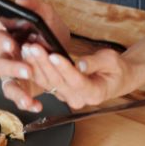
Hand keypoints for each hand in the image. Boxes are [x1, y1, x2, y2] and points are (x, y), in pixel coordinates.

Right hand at [0, 0, 74, 112]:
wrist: (59, 53)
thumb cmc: (48, 35)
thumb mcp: (48, 18)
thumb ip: (36, 6)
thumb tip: (22, 0)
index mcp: (9, 40)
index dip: (0, 41)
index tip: (10, 43)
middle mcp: (8, 59)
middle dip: (12, 68)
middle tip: (27, 70)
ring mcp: (14, 76)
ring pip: (7, 86)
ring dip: (16, 92)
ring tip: (28, 98)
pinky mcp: (23, 89)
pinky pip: (20, 98)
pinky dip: (27, 103)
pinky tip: (37, 105)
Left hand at [13, 43, 129, 110]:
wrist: (115, 80)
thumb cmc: (116, 70)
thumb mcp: (112, 61)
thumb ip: (96, 63)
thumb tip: (81, 64)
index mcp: (94, 93)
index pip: (76, 81)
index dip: (64, 68)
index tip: (54, 55)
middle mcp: (78, 99)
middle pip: (57, 82)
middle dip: (44, 63)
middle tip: (34, 47)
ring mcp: (66, 96)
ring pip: (47, 82)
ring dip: (36, 65)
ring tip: (28, 48)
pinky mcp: (59, 91)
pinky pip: (44, 81)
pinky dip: (35, 67)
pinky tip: (28, 55)